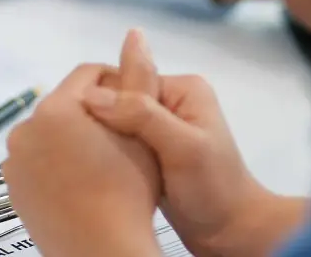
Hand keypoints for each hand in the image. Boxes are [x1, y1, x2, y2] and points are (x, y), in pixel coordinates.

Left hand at [3, 36, 163, 256]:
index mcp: (56, 109)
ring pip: (51, 133)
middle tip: (125, 138)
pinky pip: (37, 161)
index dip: (119, 85)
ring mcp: (14, 161)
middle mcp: (26, 129)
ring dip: (75, 139)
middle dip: (96, 113)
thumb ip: (138, 78)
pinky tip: (82, 182)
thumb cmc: (128, 190)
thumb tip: (135, 33)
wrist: (102, 249)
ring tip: (104, 163)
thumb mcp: (141, 129)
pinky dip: (57, 164)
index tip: (138, 108)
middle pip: (68, 104)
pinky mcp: (12, 187)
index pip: (89, 75)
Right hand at [84, 36, 310, 256]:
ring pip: (117, 124)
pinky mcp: (151, 153)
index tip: (80, 123)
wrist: (230, 232)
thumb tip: (90, 93)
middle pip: (120, 100)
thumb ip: (142, 116)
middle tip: (81, 145)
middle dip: (101, 120)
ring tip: (87, 157)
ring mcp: (160, 129)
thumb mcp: (182, 146)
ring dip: (102, 139)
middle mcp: (171, 102)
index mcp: (182, 88)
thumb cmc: (213, 186)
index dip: (103, 98)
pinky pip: (121, 144)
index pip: (128, 79)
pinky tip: (96, 167)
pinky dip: (110, 154)